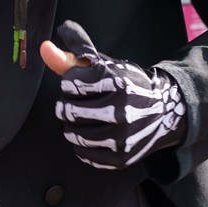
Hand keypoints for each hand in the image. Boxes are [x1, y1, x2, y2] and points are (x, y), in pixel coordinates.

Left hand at [42, 21, 186, 169]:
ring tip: (83, 117)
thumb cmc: (127, 83)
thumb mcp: (104, 65)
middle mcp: (120, 110)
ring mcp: (121, 136)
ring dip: (72, 125)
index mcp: (116, 81)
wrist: (163, 111)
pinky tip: (91, 132)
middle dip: (68, 104)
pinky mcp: (120, 157)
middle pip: (69, 110)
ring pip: (73, 133)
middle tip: (80, 102)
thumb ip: (71, 57)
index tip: (82, 83)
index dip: (71, 81)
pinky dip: (81, 144)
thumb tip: (43, 49)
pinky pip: (83, 153)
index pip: (69, 82)